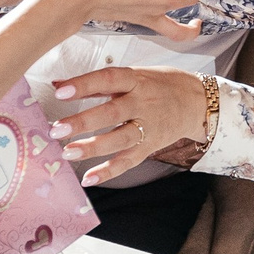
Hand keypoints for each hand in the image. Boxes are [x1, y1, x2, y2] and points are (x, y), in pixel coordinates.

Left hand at [51, 65, 209, 185]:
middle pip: (112, 113)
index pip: (108, 79)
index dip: (84, 85)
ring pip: (119, 139)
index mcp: (136, 80)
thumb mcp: (133, 75)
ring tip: (68, 153)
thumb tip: (57, 83)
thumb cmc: (160, 85)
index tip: (60, 92)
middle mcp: (142, 103)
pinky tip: (89, 178)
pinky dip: (109, 171)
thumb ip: (96, 83)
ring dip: (92, 147)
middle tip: (57, 129)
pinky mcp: (150, 146)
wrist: (197, 101)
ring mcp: (148, 127)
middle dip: (83, 122)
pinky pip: (128, 161)